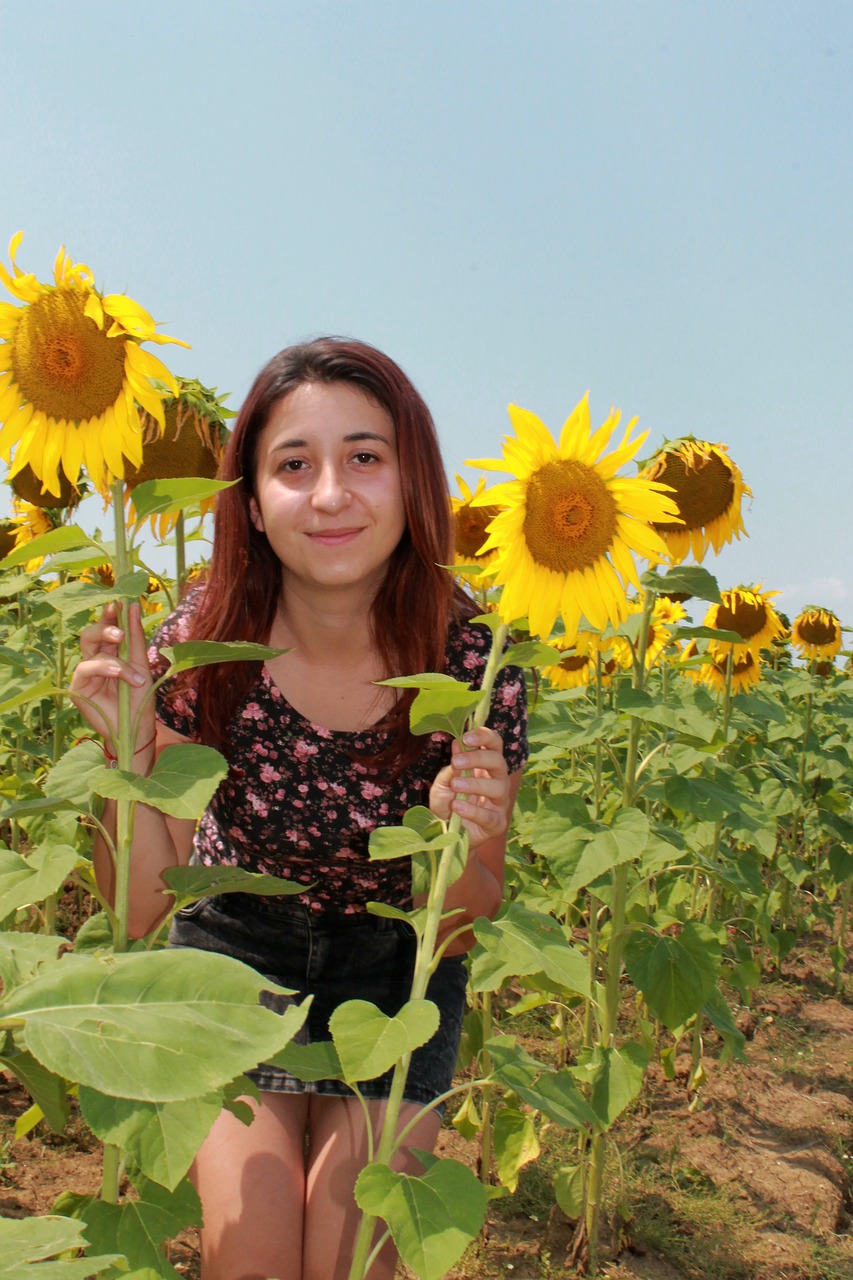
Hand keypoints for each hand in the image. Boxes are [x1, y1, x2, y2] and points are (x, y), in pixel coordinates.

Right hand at [70, 602, 155, 753]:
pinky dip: (105, 669)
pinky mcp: (78, 687)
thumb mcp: (143, 666)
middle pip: (91, 634)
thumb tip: (132, 606)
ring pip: (90, 650)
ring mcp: (86, 673)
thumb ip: (136, 639)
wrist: (137, 729)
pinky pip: (85, 668)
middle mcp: (97, 659)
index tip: (118, 603)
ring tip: (135, 676)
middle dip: (105, 629)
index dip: (110, 615)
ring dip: (115, 660)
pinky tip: (120, 676)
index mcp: (112, 652)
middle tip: (120, 634)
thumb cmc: (140, 699)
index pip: (107, 628)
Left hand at [429, 726, 509, 849]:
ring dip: (475, 784)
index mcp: (486, 766)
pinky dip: (473, 810)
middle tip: (456, 762)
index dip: (484, 737)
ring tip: (455, 785)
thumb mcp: (443, 782)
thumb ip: (452, 767)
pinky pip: (490, 816)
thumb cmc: (446, 803)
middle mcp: (497, 781)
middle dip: (478, 758)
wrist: (444, 833)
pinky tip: (457, 806)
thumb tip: (457, 744)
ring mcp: (499, 803)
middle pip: (498, 762)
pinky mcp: (496, 824)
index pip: (494, 745)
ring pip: (499, 787)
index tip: (466, 737)